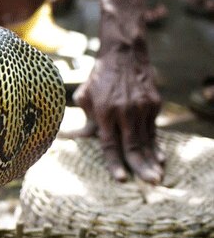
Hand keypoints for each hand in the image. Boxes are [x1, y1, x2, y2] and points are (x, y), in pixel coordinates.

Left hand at [73, 49, 164, 183]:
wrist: (123, 53)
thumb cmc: (99, 78)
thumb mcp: (85, 97)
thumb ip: (85, 120)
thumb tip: (78, 139)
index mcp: (105, 111)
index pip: (110, 144)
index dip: (115, 163)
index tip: (122, 179)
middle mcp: (125, 111)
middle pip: (133, 146)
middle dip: (141, 167)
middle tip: (149, 183)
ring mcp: (142, 107)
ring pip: (147, 140)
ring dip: (152, 161)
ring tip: (156, 178)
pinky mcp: (154, 104)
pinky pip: (154, 130)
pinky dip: (156, 145)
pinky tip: (159, 158)